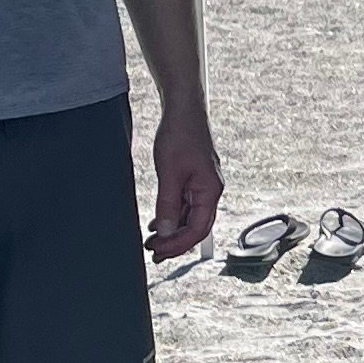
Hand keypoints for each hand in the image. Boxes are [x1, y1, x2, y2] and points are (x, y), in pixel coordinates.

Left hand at [145, 98, 223, 262]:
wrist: (183, 110)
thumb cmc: (180, 136)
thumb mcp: (170, 174)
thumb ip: (168, 205)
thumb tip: (166, 233)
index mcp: (210, 191)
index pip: (197, 230)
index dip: (177, 245)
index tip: (158, 251)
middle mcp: (210, 191)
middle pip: (196, 228)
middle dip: (175, 243)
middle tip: (153, 253)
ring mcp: (203, 185)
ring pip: (190, 218)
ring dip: (172, 232)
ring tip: (152, 241)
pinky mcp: (194, 179)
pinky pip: (186, 206)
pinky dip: (173, 217)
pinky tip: (158, 224)